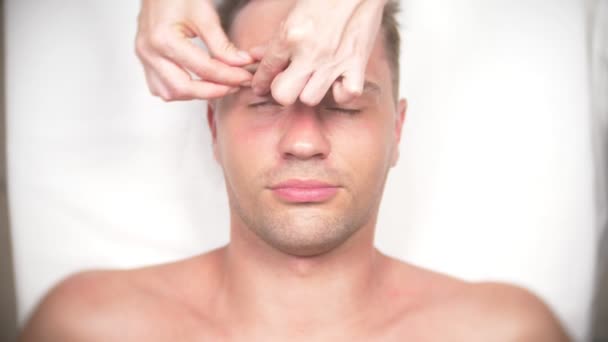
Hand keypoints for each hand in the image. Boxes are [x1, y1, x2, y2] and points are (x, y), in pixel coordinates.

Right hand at [136, 0, 253, 100]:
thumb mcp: (205, 15)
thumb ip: (222, 44)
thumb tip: (241, 64)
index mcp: (164, 38)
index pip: (203, 68)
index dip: (229, 77)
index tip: (245, 78)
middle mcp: (149, 52)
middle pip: (183, 88)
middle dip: (213, 91)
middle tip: (235, 86)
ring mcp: (144, 58)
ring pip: (169, 93)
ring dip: (194, 94)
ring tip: (218, 86)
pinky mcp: (144, 61)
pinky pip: (159, 88)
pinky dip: (179, 91)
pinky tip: (196, 84)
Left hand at [251, 0, 386, 105]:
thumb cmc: (323, 1)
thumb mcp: (292, 17)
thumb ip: (274, 42)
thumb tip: (255, 57)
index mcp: (290, 36)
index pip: (266, 71)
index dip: (260, 82)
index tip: (262, 87)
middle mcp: (309, 52)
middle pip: (283, 95)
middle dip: (283, 91)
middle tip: (290, 82)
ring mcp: (334, 60)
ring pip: (310, 99)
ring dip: (311, 91)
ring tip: (315, 78)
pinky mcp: (357, 64)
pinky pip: (345, 95)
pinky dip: (342, 92)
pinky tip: (338, 80)